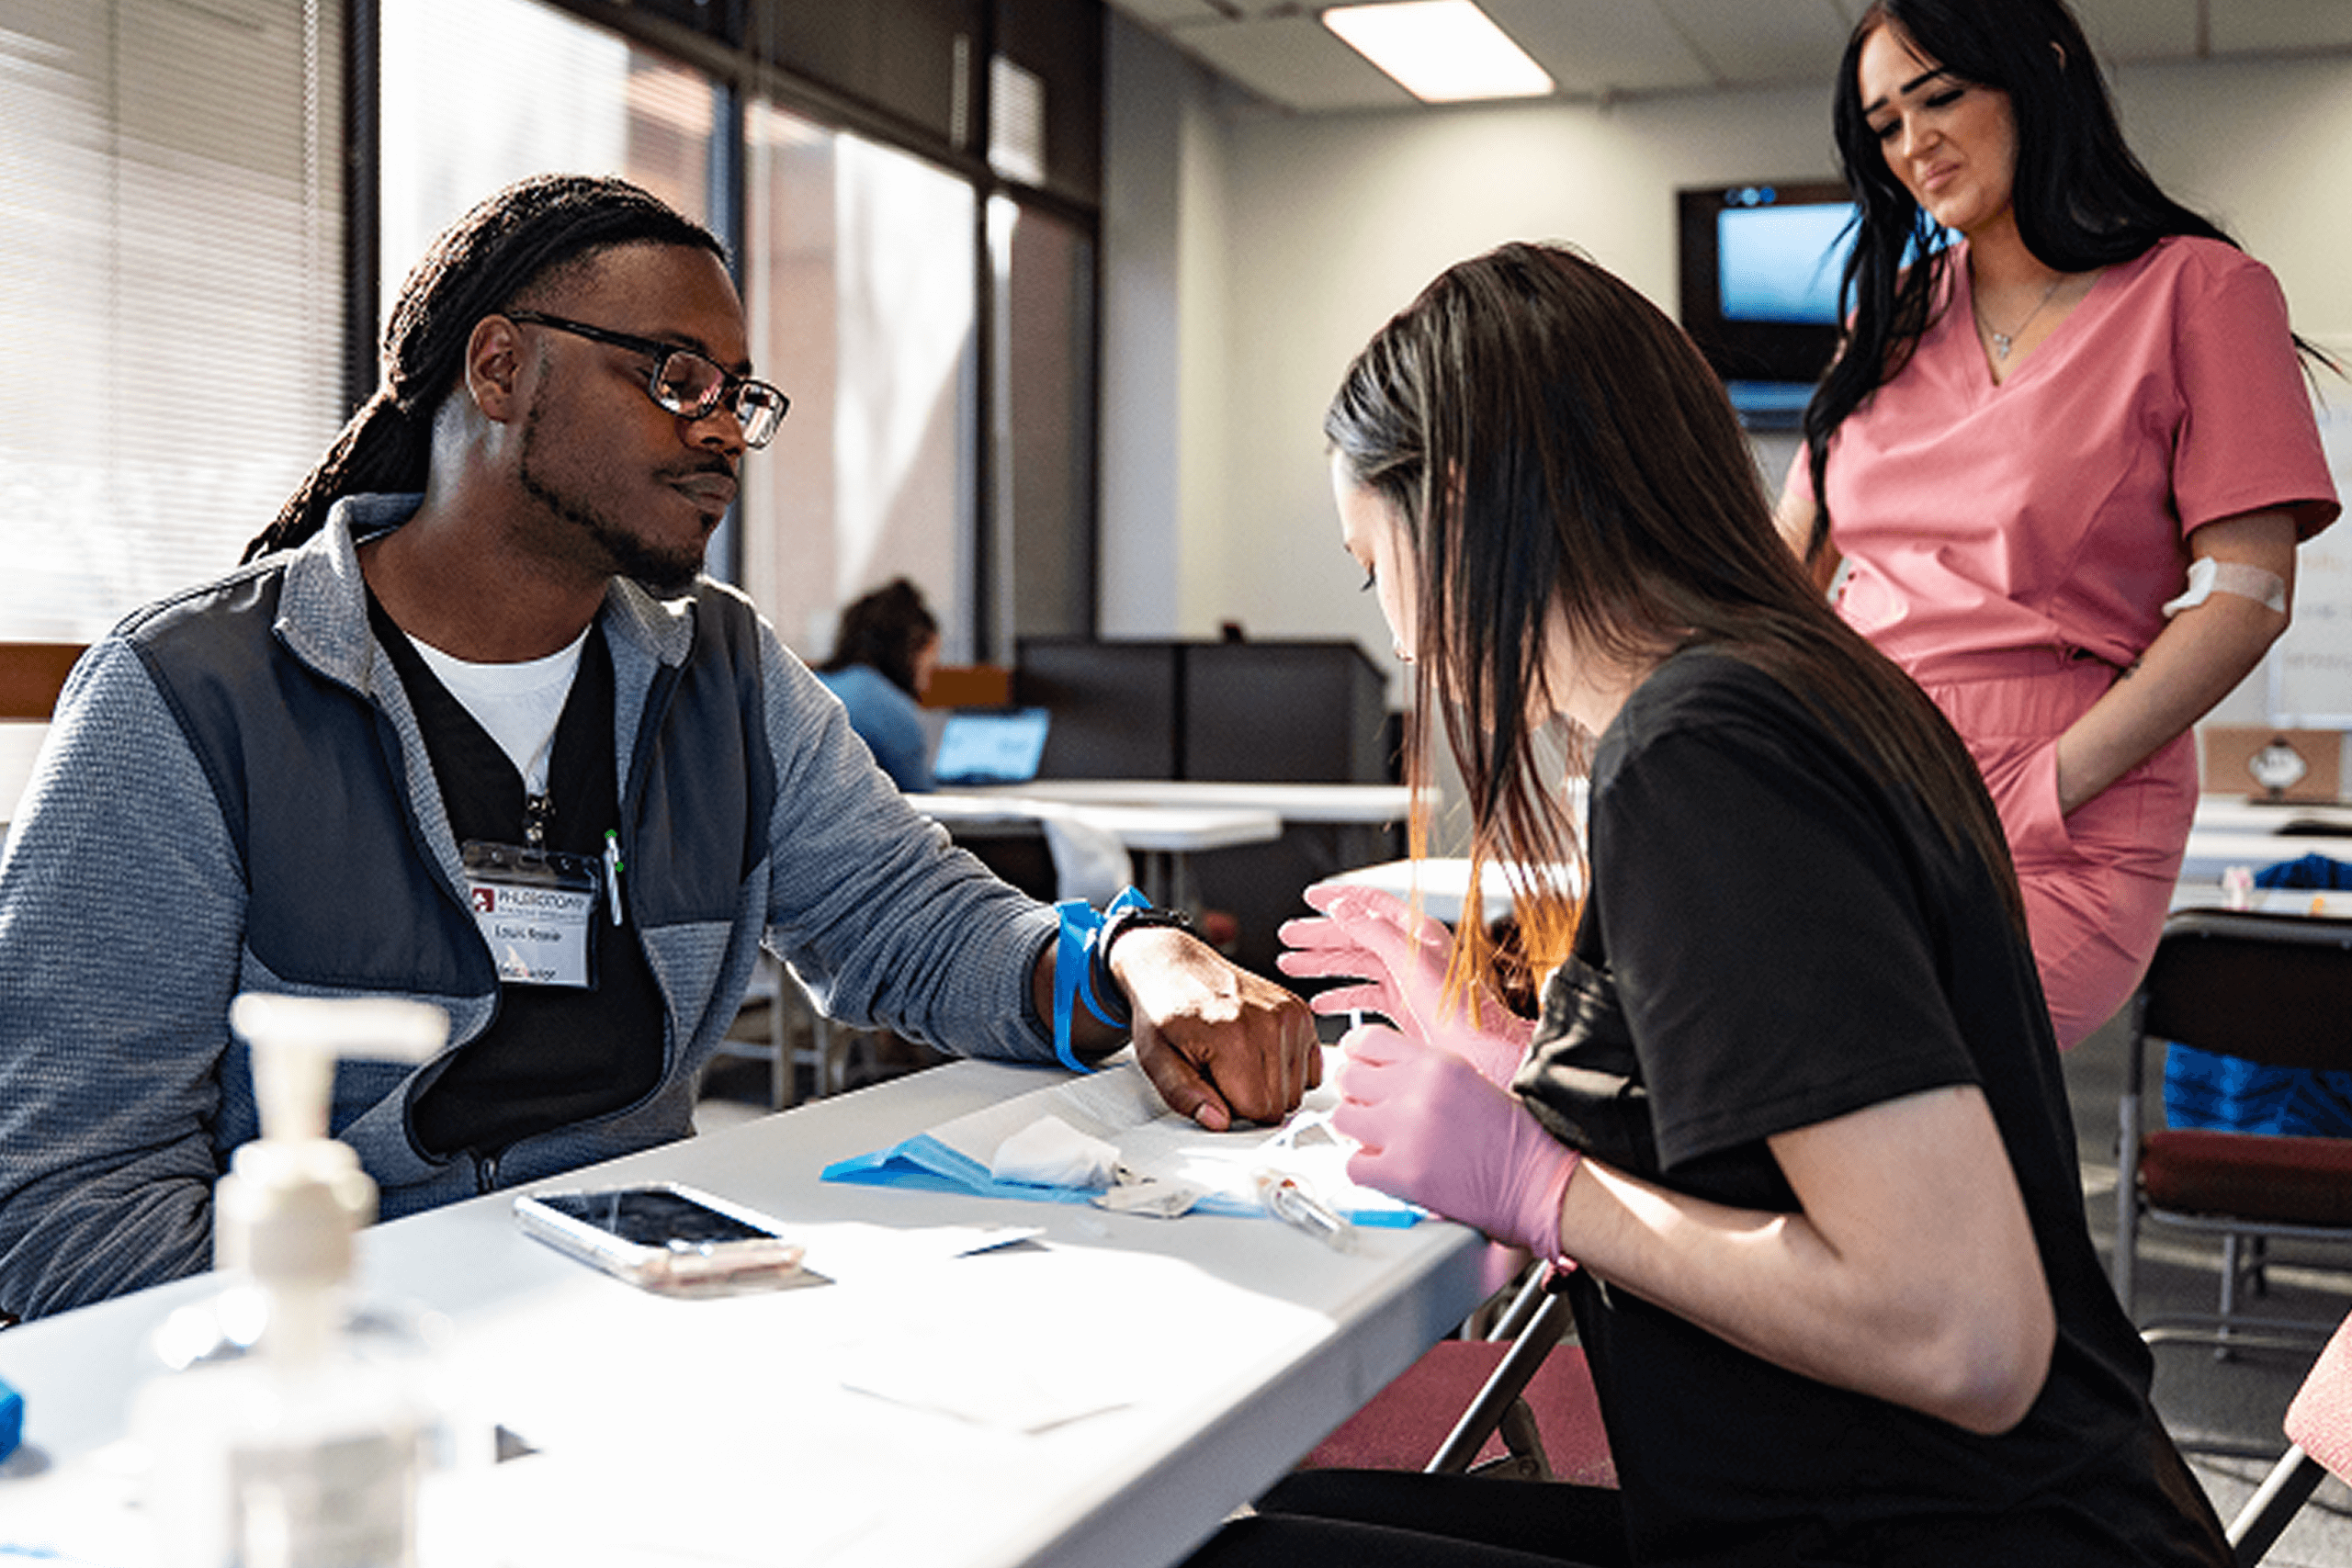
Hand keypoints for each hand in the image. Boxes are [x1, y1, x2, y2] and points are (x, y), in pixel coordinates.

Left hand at [1111, 928, 1320, 1130]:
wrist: (1175, 965)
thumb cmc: (1165, 1009)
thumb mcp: (1155, 1058)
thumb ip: (1184, 1094)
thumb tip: (1218, 1122)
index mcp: (1233, 1034)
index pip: (1257, 1110)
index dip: (1230, 1108)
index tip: (1210, 1082)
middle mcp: (1269, 1021)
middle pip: (1280, 1103)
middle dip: (1249, 1099)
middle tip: (1220, 1069)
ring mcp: (1289, 1014)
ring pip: (1297, 1090)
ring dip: (1268, 1085)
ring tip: (1237, 1057)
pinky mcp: (1300, 1012)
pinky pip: (1311, 1070)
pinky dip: (1286, 1071)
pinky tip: (1258, 1053)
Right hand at [1277, 882, 1531, 1086]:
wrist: (1482, 1051)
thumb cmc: (1459, 1009)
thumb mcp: (1411, 961)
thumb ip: (1374, 931)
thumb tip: (1343, 908)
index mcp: (1417, 933)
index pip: (1371, 904)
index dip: (1339, 898)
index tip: (1311, 898)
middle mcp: (1410, 953)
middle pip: (1355, 935)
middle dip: (1319, 936)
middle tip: (1288, 937)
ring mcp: (1406, 981)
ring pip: (1354, 966)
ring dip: (1322, 965)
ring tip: (1292, 965)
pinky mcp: (1402, 1007)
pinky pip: (1363, 996)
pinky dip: (1339, 998)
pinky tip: (1321, 1002)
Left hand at [1332, 1024, 1577, 1259]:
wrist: (1538, 1184)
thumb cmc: (1511, 1137)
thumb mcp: (1466, 1081)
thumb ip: (1419, 1072)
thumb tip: (1374, 1073)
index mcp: (1436, 1062)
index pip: (1364, 1041)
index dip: (1357, 1058)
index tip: (1361, 1072)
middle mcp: (1416, 1090)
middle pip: (1346, 1077)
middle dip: (1355, 1096)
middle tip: (1372, 1113)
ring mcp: (1406, 1131)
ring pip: (1341, 1118)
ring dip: (1357, 1132)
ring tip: (1381, 1142)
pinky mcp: (1401, 1172)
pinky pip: (1352, 1165)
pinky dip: (1365, 1170)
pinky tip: (1389, 1171)